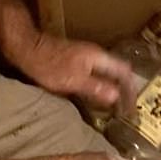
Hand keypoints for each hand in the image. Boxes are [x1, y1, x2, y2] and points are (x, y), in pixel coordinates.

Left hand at [17, 32, 137, 114]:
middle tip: (126, 109)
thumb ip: (96, 88)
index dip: (131, 90)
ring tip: (116, 106)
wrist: (28, 50)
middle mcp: (96, 54)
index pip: (124, 72)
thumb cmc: (49, 66)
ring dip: (114, 88)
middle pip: (119, 71)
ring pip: (109, 72)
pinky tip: (98, 96)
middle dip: (125, 90)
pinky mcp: (77, 61)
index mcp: (99, 57)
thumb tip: (117, 97)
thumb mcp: (73, 81)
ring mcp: (87, 56)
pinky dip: (103, 85)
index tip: (131, 107)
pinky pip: (98, 74)